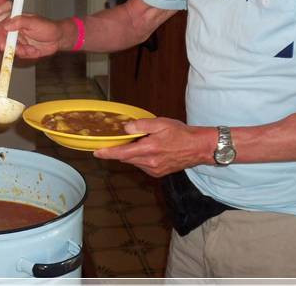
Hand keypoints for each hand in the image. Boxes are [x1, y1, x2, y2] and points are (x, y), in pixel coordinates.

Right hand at [0, 14, 64, 58]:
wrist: (58, 38)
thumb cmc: (48, 27)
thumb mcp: (35, 22)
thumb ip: (20, 22)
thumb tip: (6, 25)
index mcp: (15, 20)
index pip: (1, 28)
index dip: (0, 37)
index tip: (3, 46)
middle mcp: (14, 30)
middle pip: (3, 41)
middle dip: (11, 47)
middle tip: (21, 51)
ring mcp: (17, 40)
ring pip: (11, 49)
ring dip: (22, 51)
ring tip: (33, 49)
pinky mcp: (22, 49)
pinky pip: (19, 55)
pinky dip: (27, 54)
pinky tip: (35, 50)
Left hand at [93, 117, 209, 176]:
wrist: (199, 148)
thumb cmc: (182, 134)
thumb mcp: (161, 123)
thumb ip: (141, 125)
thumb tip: (126, 128)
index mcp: (149, 150)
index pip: (122, 154)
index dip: (107, 153)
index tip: (96, 152)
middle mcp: (149, 163)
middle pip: (126, 158)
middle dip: (121, 150)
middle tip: (120, 140)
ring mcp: (154, 170)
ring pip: (134, 162)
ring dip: (132, 154)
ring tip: (142, 142)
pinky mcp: (158, 173)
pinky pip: (143, 165)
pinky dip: (141, 158)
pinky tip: (149, 149)